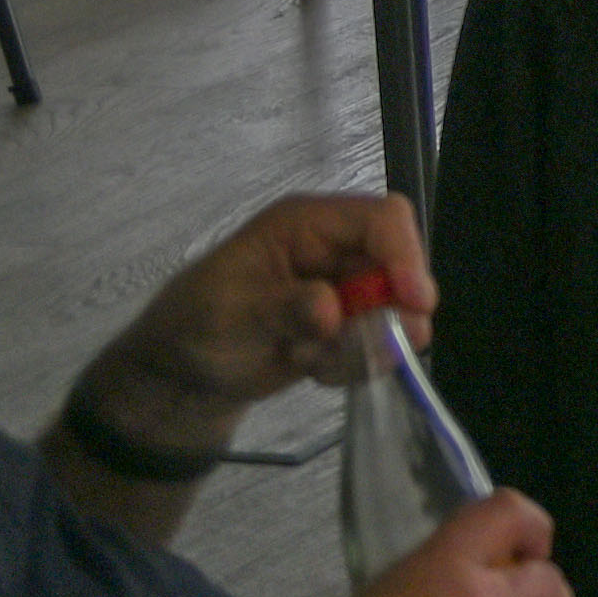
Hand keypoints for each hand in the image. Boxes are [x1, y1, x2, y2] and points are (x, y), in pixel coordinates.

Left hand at [94, 192, 428, 448]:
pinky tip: (314, 368)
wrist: (184, 376)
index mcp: (307, 224)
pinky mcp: (351, 324)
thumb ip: (283, 307)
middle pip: (400, 266)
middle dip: (390, 312)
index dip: (405, 254)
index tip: (414, 302)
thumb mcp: (230, 312)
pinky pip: (383, 342)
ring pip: (396, 310)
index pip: (381, 219)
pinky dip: (357, 363)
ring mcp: (346, 287)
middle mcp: (336, 249)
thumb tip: (331, 308)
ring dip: (365, 344)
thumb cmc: (194, 326)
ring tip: (312, 361)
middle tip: (368, 348)